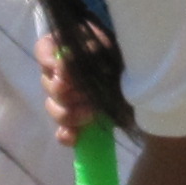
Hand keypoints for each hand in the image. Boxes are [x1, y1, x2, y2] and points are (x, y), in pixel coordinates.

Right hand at [37, 29, 116, 143]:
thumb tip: (69, 60)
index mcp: (64, 51)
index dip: (47, 60)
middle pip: (48, 84)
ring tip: (91, 113)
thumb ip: (91, 50)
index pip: (43, 50)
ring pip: (53, 108)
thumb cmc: (122, 57)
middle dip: (64, 92)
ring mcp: (66, 101)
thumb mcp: (110, 48)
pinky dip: (67, 135)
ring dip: (68, 113)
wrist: (142, 78)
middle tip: (84, 94)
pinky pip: (62, 131)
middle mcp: (59, 75)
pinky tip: (74, 137)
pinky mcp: (75, 122)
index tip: (60, 69)